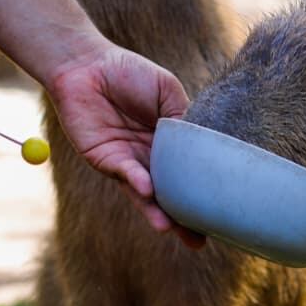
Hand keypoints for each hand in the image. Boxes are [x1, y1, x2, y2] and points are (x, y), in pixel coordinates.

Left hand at [47, 43, 204, 247]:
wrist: (87, 64)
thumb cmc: (128, 73)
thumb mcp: (167, 92)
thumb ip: (182, 118)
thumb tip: (200, 145)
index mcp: (167, 143)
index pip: (186, 174)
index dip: (200, 194)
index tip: (218, 215)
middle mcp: (148, 158)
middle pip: (168, 193)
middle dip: (181, 219)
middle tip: (198, 241)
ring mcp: (126, 161)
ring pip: (145, 193)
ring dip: (157, 211)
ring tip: (170, 228)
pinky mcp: (104, 158)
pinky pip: (124, 173)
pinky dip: (137, 181)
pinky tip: (148, 189)